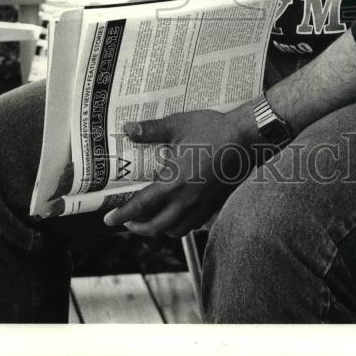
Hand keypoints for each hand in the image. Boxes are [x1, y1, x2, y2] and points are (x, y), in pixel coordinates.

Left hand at [103, 106, 255, 238]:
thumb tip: (127, 128)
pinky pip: (193, 225)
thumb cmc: (212, 130)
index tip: (109, 219)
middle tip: (127, 223)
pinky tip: (176, 215)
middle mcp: (186, 200)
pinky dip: (179, 225)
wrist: (246, 139)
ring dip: (158, 229)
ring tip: (150, 220)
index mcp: (174, 182)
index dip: (122, 215)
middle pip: (156, 226)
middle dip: (138, 228)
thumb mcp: (177, 125)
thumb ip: (150, 130)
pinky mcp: (214, 204)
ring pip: (175, 230)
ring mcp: (202, 205)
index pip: (141, 206)